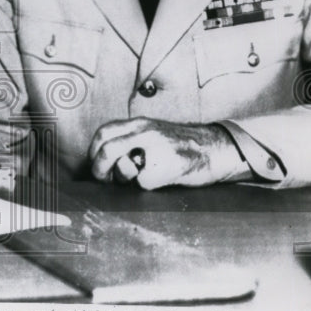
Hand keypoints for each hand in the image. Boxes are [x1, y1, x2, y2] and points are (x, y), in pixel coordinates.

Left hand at [88, 117, 250, 188]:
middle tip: (105, 180)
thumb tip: (104, 162)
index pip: (103, 133)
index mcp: (139, 124)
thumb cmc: (181, 146)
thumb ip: (129, 141)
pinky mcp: (167, 167)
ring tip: (135, 178)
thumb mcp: (153, 134)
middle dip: (100, 169)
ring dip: (121, 178)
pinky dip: (147, 187)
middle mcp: (145, 132)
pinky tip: (160, 181)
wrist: (215, 148)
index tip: (97, 165)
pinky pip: (144, 183)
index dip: (94, 152)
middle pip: (106, 150)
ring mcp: (156, 148)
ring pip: (121, 166)